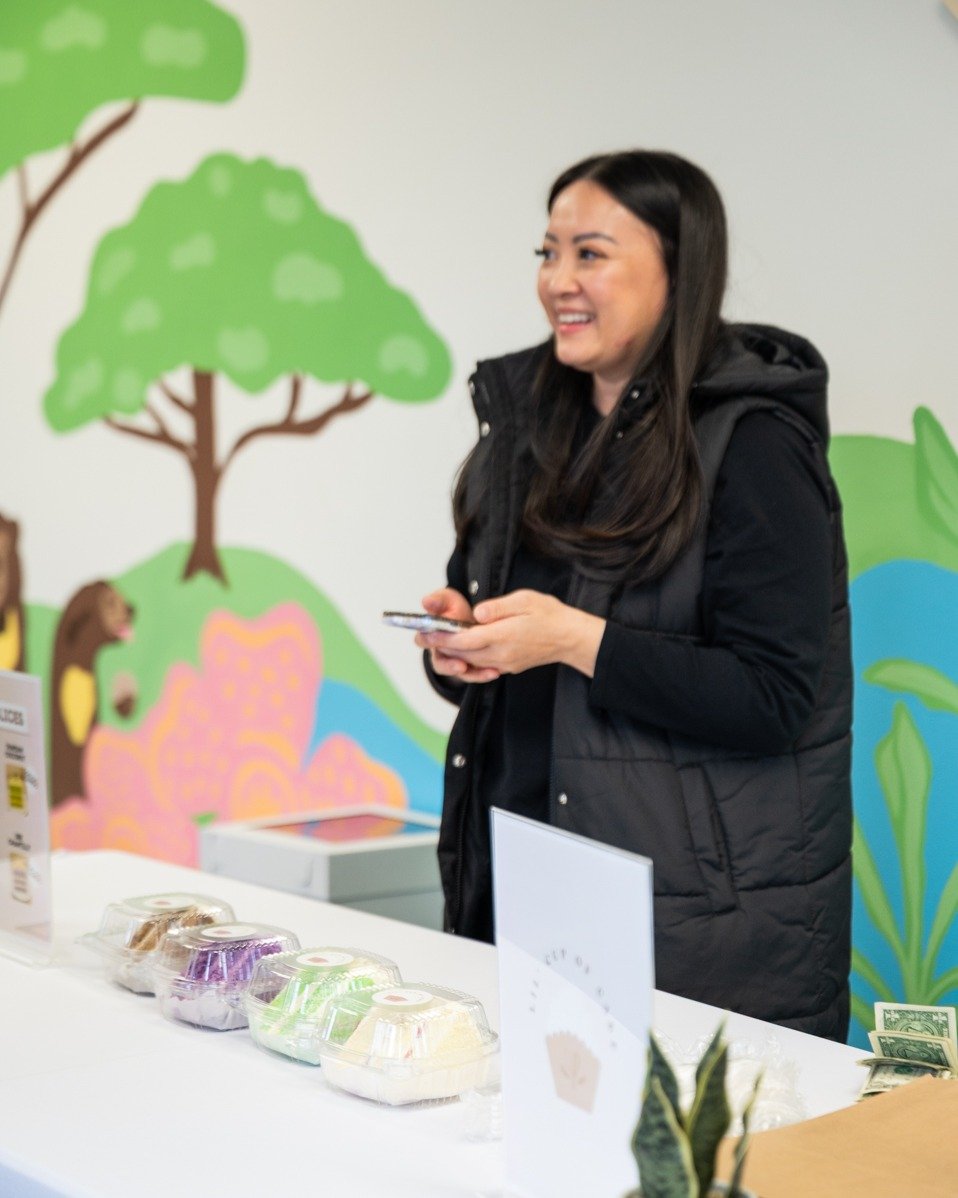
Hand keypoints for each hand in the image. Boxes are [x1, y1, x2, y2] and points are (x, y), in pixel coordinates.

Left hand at [420, 589, 605, 677]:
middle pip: (463, 653)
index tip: (425, 632)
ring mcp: (505, 663)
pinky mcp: (509, 667)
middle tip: (421, 636)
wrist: (570, 638)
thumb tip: (476, 613)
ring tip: (435, 642)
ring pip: (471, 661)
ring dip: (452, 654)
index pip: (465, 640)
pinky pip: (483, 665)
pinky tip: (460, 650)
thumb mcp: (525, 600)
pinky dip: (468, 659)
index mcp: (504, 636)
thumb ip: (498, 607)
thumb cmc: (550, 614)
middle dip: (440, 646)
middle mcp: (502, 654)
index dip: (442, 638)